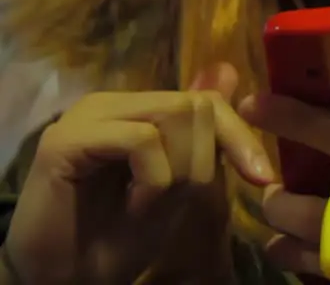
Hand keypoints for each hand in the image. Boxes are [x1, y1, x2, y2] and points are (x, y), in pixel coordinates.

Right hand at [4, 63, 274, 283]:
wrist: (68, 278)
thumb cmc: (119, 237)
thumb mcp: (180, 187)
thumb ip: (202, 137)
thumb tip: (227, 70)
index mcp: (140, 111)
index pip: (207, 102)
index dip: (240, 137)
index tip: (262, 179)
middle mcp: (114, 103)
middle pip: (195, 105)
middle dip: (202, 160)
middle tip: (174, 200)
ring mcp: (87, 116)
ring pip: (173, 115)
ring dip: (178, 171)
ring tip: (148, 205)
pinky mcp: (65, 139)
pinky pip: (141, 140)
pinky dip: (153, 180)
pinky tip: (134, 208)